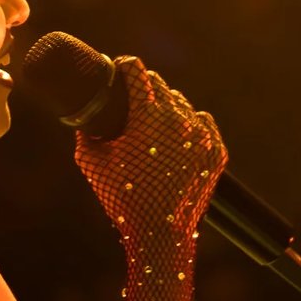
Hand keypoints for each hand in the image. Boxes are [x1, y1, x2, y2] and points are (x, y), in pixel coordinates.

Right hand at [74, 57, 226, 239]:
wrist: (160, 234)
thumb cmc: (123, 199)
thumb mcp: (91, 162)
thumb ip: (85, 134)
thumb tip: (84, 119)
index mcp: (148, 115)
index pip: (137, 71)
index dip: (125, 66)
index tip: (119, 68)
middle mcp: (179, 119)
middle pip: (161, 85)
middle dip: (145, 87)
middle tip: (132, 98)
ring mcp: (203, 135)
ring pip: (182, 105)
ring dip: (167, 107)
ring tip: (154, 122)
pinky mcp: (216, 152)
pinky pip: (203, 124)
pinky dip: (190, 126)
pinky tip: (177, 137)